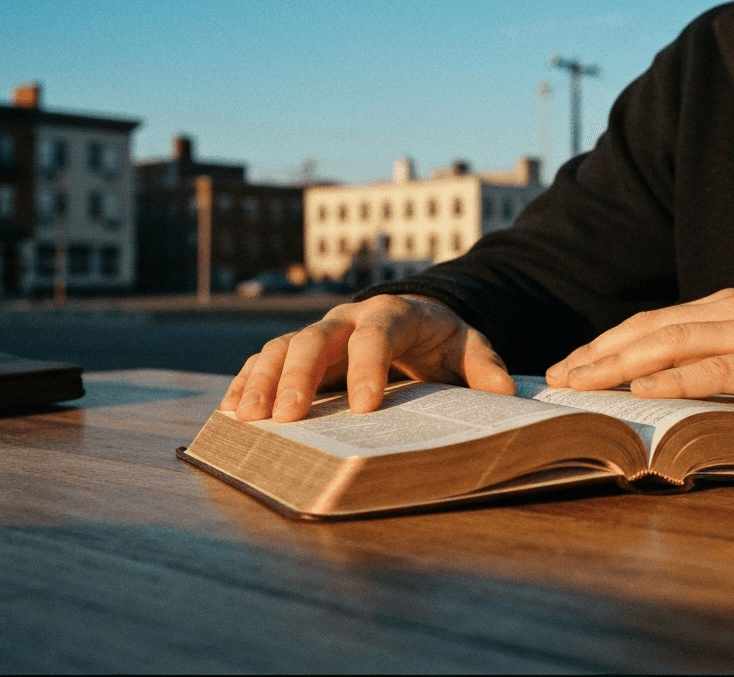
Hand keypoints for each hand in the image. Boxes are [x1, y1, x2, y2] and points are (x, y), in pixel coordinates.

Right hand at [219, 294, 515, 422]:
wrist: (412, 316)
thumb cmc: (440, 339)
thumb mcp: (468, 347)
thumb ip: (484, 367)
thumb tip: (503, 396)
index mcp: (393, 314)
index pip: (377, 336)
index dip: (369, 369)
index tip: (366, 409)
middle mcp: (347, 318)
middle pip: (315, 339)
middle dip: (298, 377)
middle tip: (287, 417)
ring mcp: (319, 332)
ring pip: (282, 348)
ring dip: (262, 381)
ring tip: (247, 419)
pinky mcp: (299, 349)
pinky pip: (265, 360)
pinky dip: (246, 382)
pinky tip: (230, 411)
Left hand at [544, 288, 733, 422]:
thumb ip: (717, 364)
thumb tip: (661, 390)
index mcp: (726, 307)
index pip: (650, 323)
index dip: (605, 343)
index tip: (567, 365)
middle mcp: (733, 309)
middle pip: (648, 329)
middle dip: (596, 353)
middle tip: (557, 378)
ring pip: (670, 343)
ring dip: (619, 364)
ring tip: (581, 383)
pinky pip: (715, 368)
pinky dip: (675, 377)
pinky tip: (642, 388)